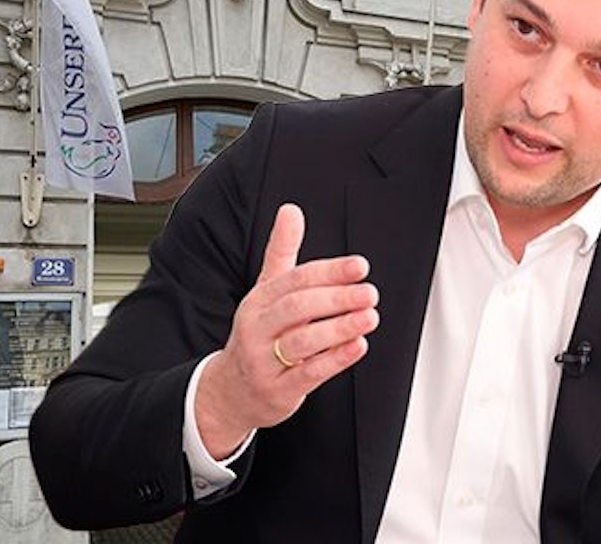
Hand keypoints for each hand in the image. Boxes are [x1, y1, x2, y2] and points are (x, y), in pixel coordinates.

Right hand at [196, 203, 379, 458]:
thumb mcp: (266, 292)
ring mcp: (264, 360)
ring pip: (302, 340)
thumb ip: (281, 252)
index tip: (360, 266)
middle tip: (369, 293)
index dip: (330, 271)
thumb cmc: (257, 335)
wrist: (230, 390)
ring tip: (369, 317)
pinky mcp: (277, 390)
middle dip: (336, 297)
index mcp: (258, 300)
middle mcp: (258, 328)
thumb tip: (291, 211)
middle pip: (297, 307)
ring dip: (339, 327)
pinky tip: (358, 346)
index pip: (295, 279)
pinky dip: (335, 359)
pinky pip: (307, 374)